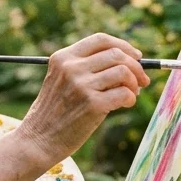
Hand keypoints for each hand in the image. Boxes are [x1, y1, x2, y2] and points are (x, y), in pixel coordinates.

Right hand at [16, 33, 149, 166]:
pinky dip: (130, 98)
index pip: (100, 40)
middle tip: (142, 80)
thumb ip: (85, 68)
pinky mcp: (92, 104)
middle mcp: (71, 67)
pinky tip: (125, 105)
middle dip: (136, 66)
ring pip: (123, 72)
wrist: (38, 140)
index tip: (136, 56)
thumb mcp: (61, 80)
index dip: (123, 45)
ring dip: (134, 83)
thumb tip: (128, 61)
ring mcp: (81, 85)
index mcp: (63, 58)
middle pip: (116, 54)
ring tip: (131, 94)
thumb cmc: (54, 113)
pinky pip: (124, 94)